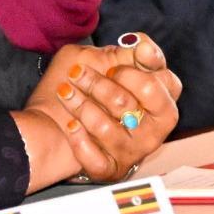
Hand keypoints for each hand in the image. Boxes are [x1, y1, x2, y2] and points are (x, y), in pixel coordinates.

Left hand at [13, 35, 180, 190]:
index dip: (132, 71)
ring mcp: (134, 151)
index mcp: (161, 99)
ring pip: (104, 126)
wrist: (49, 123)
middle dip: (98, 85)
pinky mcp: (112, 169)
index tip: (112, 68)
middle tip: (78, 75)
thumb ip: (126, 53)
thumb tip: (142, 44)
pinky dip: (77, 138)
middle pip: (129, 102)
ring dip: (79, 105)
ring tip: (64, 94)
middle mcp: (154, 129)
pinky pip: (94, 155)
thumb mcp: (101, 59)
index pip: (164, 81)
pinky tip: (69, 125)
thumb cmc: (79, 87)